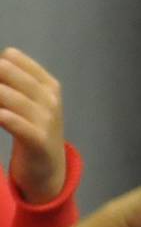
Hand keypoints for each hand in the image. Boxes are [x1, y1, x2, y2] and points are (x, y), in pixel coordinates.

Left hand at [2, 48, 68, 199]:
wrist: (48, 168)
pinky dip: (0, 116)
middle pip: (8, 72)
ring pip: (8, 96)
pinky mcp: (38, 139)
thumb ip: (12, 84)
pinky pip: (13, 122)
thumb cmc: (33, 130)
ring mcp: (46, 118)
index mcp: (47, 83)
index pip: (13, 58)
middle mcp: (48, 97)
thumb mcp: (30, 104)